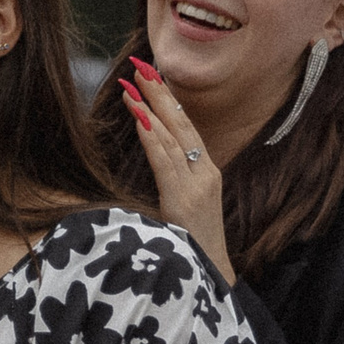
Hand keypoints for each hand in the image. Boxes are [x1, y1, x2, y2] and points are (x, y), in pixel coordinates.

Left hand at [119, 60, 232, 284]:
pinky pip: (165, 163)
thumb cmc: (193, 247)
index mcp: (205, 172)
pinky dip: (152, 137)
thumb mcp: (182, 208)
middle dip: (160, 91)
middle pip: (182, 123)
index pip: (186, 128)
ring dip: (150, 106)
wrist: (211, 280)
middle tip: (141, 63)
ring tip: (132, 82)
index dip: (169, 100)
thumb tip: (150, 160)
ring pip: (172, 137)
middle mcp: (206, 173)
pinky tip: (139, 118)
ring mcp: (197, 186)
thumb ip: (171, 182)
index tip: (151, 76)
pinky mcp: (185, 201)